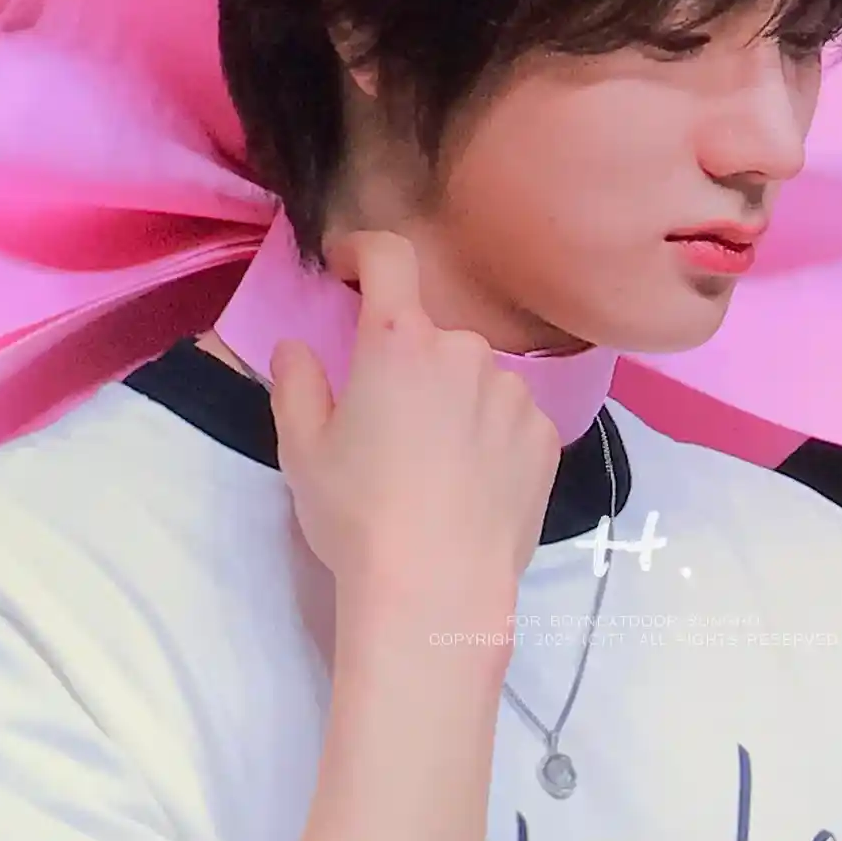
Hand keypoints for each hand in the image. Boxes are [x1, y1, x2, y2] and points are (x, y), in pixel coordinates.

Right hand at [269, 230, 562, 632]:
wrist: (438, 590)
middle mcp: (465, 350)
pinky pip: (509, 418)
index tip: (349, 270)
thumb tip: (297, 348)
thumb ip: (296, 383)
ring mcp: (514, 392)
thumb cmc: (360, 517)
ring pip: (473, 379)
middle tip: (384, 426)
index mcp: (399, 341)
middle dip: (407, 364)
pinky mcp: (545, 435)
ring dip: (452, 402)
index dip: (365, 251)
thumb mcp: (303, 451)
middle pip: (430, 337)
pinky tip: (469, 486)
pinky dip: (488, 437)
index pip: (390, 257)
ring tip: (430, 469)